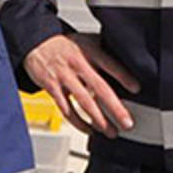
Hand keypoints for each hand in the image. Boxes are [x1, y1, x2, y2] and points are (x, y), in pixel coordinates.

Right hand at [23, 33, 138, 136]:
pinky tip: (89, 129)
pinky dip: (78, 122)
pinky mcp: (52, 87)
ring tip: (110, 132)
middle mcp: (78, 64)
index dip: (124, 76)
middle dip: (115, 108)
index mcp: (89, 51)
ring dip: (99, 120)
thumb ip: (104, 51)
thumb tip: (127, 61)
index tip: (136, 89)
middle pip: (99, 88)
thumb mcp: (87, 41)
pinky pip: (66, 109)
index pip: (110, 64)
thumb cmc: (65, 45)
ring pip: (84, 102)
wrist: (36, 42)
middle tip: (127, 122)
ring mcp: (64, 77)